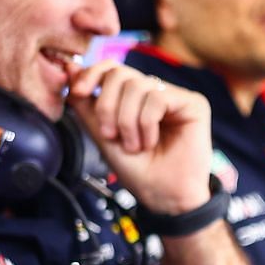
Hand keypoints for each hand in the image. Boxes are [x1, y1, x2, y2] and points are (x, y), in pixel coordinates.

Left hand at [68, 61, 211, 215]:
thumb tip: (70, 68)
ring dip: (127, 121)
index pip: (111, 68)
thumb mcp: (102, 134)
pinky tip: (150, 142)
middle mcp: (155, 92)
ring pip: (137, 85)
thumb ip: (87, 103)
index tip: (77, 92)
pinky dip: (146, 123)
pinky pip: (157, 97)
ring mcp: (175, 96)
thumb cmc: (138, 170)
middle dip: (107, 106)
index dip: (91, 74)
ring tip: (134, 145)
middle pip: (120, 73)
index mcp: (134, 98)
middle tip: (111, 135)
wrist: (163, 196)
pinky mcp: (193, 104)